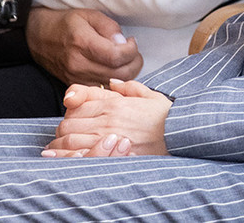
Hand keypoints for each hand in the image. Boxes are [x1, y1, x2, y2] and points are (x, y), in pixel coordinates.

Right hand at [27, 6, 142, 86]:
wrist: (37, 36)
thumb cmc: (64, 23)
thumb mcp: (88, 14)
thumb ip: (109, 28)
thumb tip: (123, 43)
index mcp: (82, 42)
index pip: (116, 56)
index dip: (131, 51)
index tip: (132, 43)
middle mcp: (78, 63)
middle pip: (118, 74)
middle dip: (134, 63)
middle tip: (134, 53)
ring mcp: (76, 77)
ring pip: (112, 84)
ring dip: (126, 74)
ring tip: (125, 60)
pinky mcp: (75, 84)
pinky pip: (102, 89)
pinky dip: (113, 81)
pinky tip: (114, 69)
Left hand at [43, 79, 170, 157]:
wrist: (180, 133)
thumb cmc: (166, 116)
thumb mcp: (149, 94)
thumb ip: (128, 87)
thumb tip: (112, 83)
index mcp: (113, 103)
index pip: (76, 104)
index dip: (70, 111)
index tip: (73, 117)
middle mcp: (107, 119)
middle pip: (68, 123)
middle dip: (63, 130)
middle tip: (67, 136)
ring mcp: (108, 138)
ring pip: (70, 141)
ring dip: (62, 145)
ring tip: (64, 150)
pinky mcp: (113, 156)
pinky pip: (83, 157)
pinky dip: (72, 158)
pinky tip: (71, 159)